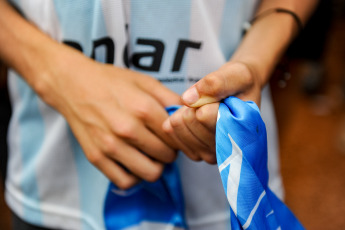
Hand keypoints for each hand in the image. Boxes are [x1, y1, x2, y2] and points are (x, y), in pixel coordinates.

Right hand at [37, 45, 180, 188]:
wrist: (73, 84)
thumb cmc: (111, 81)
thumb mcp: (145, 81)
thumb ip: (170, 98)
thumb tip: (189, 115)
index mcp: (143, 108)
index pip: (177, 136)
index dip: (181, 137)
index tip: (175, 134)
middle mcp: (128, 129)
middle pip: (167, 156)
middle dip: (170, 150)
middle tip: (163, 143)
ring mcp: (111, 146)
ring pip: (151, 173)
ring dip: (156, 165)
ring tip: (151, 154)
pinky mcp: (96, 158)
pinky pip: (126, 181)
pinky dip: (135, 176)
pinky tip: (135, 163)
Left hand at [163, 61, 260, 162]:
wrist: (240, 92)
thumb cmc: (241, 83)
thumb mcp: (237, 74)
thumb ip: (216, 83)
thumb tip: (187, 99)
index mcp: (240, 134)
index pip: (204, 115)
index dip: (207, 99)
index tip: (221, 97)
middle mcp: (224, 150)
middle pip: (189, 119)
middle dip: (196, 105)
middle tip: (211, 102)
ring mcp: (207, 154)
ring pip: (178, 125)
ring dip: (187, 111)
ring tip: (204, 108)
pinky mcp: (192, 152)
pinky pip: (170, 130)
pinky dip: (178, 117)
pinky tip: (194, 116)